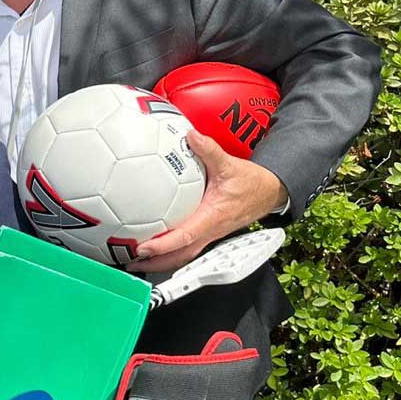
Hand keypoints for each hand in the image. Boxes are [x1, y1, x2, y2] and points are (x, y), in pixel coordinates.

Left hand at [129, 130, 287, 272]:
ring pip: (183, 255)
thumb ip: (209, 150)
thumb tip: (191, 136)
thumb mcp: (230, 164)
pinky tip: (155, 245)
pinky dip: (169, 251)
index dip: (163, 245)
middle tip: (131, 263)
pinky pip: (187, 247)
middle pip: (180, 256)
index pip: (185, 236)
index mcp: (212, 218)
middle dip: (155, 263)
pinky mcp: (208, 232)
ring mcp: (209, 235)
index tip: (143, 248)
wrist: (269, 192)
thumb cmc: (251, 183)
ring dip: (160, 261)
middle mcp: (210, 231)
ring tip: (137, 261)